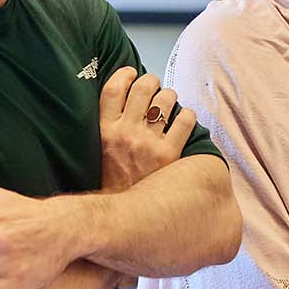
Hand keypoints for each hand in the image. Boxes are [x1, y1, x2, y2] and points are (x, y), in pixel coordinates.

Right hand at [100, 67, 197, 191]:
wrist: (124, 215)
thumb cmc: (115, 181)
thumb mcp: (100, 150)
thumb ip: (109, 127)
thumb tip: (124, 101)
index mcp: (105, 131)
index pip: (113, 89)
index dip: (125, 75)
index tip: (132, 73)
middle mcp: (126, 133)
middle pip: (143, 89)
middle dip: (152, 81)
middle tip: (154, 86)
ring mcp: (148, 143)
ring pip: (166, 100)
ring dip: (170, 96)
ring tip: (169, 102)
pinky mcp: (169, 154)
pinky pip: (184, 120)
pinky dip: (188, 115)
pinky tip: (184, 118)